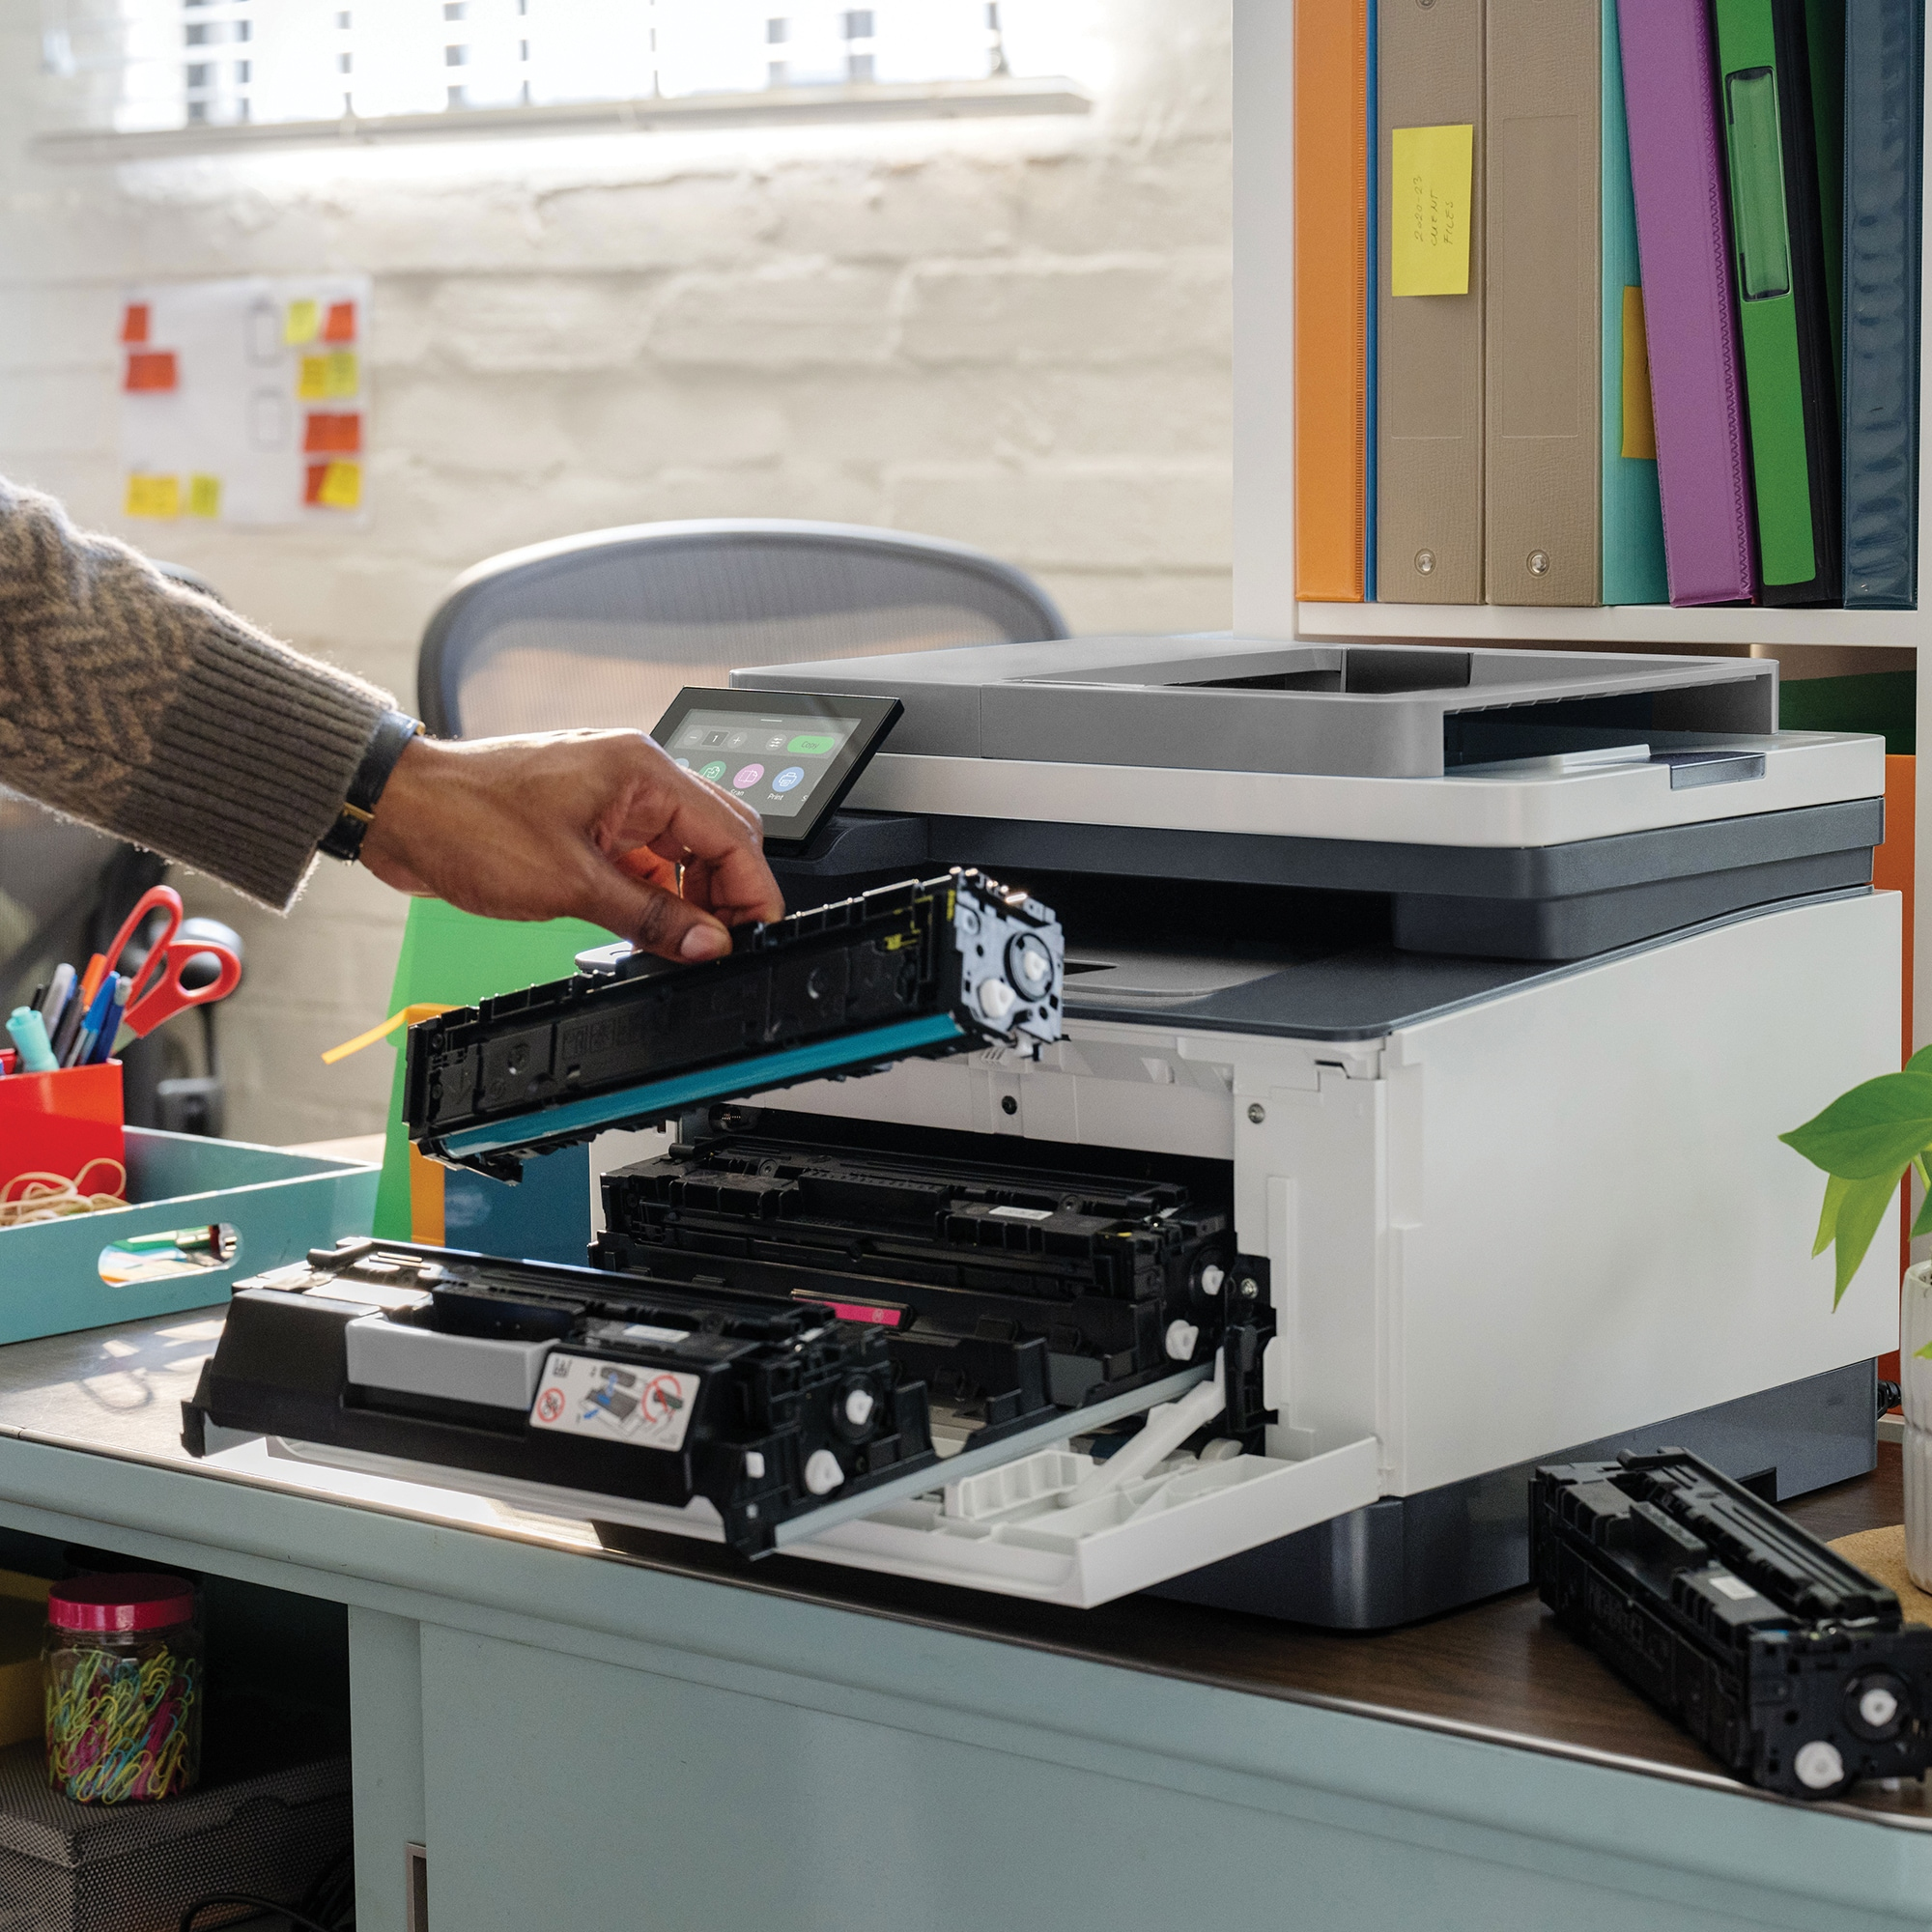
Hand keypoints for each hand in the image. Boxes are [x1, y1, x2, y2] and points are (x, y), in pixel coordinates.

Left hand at [358, 730, 784, 961]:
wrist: (397, 809)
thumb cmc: (466, 821)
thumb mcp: (570, 883)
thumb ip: (650, 916)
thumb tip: (707, 942)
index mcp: (643, 772)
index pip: (731, 832)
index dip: (751, 891)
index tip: (754, 938)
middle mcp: (635, 778)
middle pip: (716, 838)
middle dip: (727, 895)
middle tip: (719, 949)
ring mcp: (611, 799)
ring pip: (680, 852)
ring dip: (688, 898)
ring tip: (681, 946)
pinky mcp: (587, 822)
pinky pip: (642, 860)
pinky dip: (653, 895)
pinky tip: (647, 930)